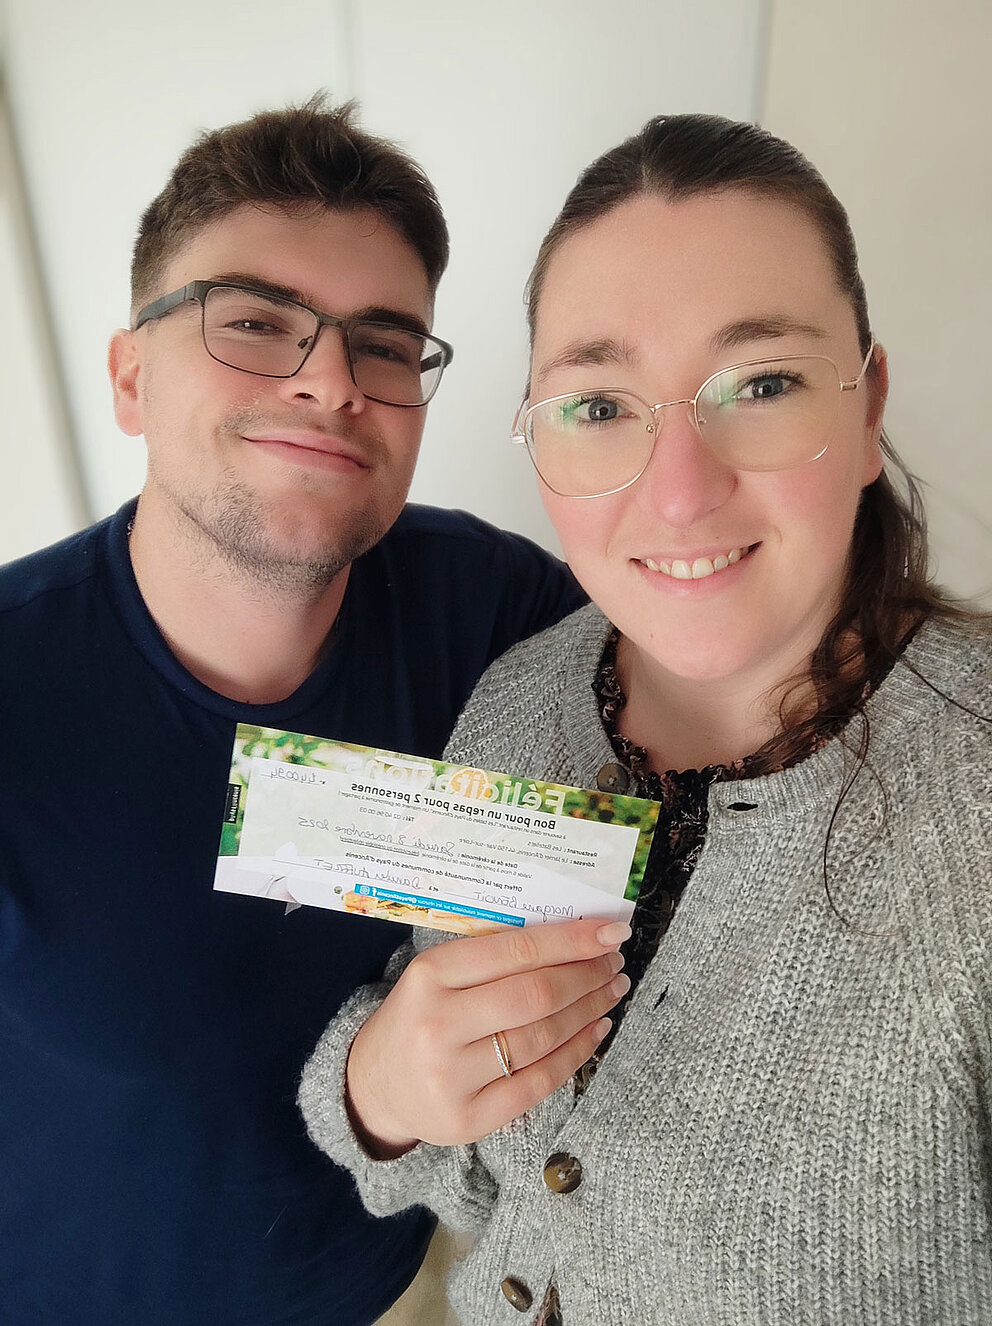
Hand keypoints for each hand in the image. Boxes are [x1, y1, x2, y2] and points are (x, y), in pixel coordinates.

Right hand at [345, 917, 630, 1155]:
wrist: (374, 1084)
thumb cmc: (419, 1016)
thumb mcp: (438, 974)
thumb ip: (493, 957)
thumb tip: (573, 937)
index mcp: (430, 974)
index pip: (517, 951)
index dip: (572, 941)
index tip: (611, 932)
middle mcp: (438, 1024)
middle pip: (535, 995)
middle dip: (587, 976)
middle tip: (615, 963)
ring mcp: (451, 1076)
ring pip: (542, 1037)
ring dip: (588, 1010)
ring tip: (611, 991)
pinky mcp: (468, 1119)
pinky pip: (538, 1082)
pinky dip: (576, 1053)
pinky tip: (596, 1030)